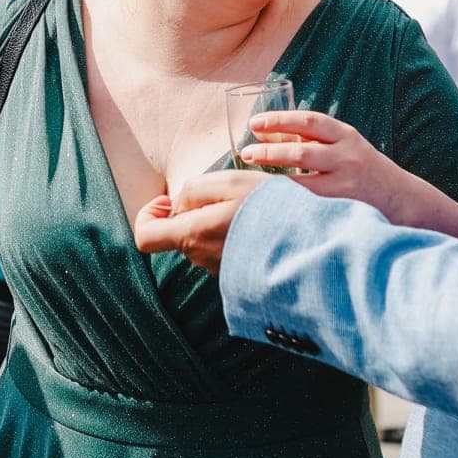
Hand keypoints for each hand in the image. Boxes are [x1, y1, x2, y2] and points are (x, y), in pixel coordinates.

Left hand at [132, 170, 271, 272]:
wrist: (312, 245)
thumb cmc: (270, 208)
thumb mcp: (230, 182)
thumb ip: (194, 190)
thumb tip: (177, 204)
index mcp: (192, 236)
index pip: (145, 237)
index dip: (148, 215)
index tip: (167, 200)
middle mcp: (202, 259)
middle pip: (178, 234)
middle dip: (190, 212)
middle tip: (222, 195)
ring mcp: (220, 270)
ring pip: (201, 241)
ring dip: (213, 222)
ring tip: (245, 208)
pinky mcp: (238, 274)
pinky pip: (222, 250)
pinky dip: (230, 235)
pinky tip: (254, 224)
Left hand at [234, 109, 412, 219]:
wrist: (403, 200)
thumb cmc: (363, 169)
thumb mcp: (343, 146)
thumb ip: (311, 141)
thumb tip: (264, 136)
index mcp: (346, 136)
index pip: (310, 121)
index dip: (280, 120)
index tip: (256, 123)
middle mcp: (348, 157)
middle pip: (301, 152)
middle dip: (269, 152)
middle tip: (246, 152)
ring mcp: (346, 185)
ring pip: (302, 182)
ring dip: (272, 179)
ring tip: (251, 178)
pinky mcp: (343, 208)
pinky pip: (308, 204)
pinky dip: (286, 201)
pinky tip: (268, 199)